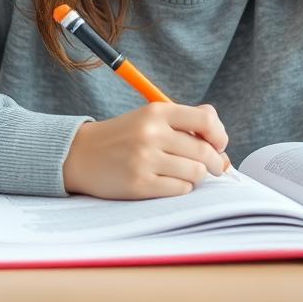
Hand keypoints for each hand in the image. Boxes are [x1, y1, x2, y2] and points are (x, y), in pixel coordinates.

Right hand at [63, 102, 230, 199]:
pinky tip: (171, 182)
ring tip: (187, 174)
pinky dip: (182, 188)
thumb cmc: (123, 137)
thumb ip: (186, 122)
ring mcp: (144, 160)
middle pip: (205, 151)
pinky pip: (180, 189)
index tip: (218, 144)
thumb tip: (222, 146)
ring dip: (198, 176)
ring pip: (196, 173)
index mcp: (157, 112)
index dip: (220, 135)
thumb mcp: (150, 118)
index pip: (207, 119)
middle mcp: (151, 133)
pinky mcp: (139, 184)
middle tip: (215, 167)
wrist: (80, 154)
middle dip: (217, 162)